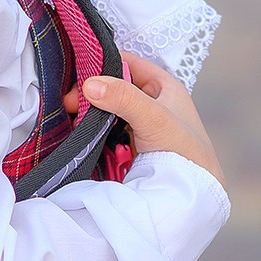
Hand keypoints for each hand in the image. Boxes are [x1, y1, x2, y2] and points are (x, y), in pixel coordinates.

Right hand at [73, 50, 226, 188]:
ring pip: (107, 110)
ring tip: (68, 118)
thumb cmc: (183, 152)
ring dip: (89, 113)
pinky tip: (77, 132)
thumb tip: (90, 85)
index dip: (103, 63)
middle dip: (90, 92)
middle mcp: (151, 102)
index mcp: (163, 86)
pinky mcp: (129, 146)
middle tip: (69, 104)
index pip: (127, 62)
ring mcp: (139, 125)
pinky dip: (92, 131)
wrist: (191, 198)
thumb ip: (124, 98)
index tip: (77, 75)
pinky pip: (106, 131)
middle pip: (113, 87)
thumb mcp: (155, 118)